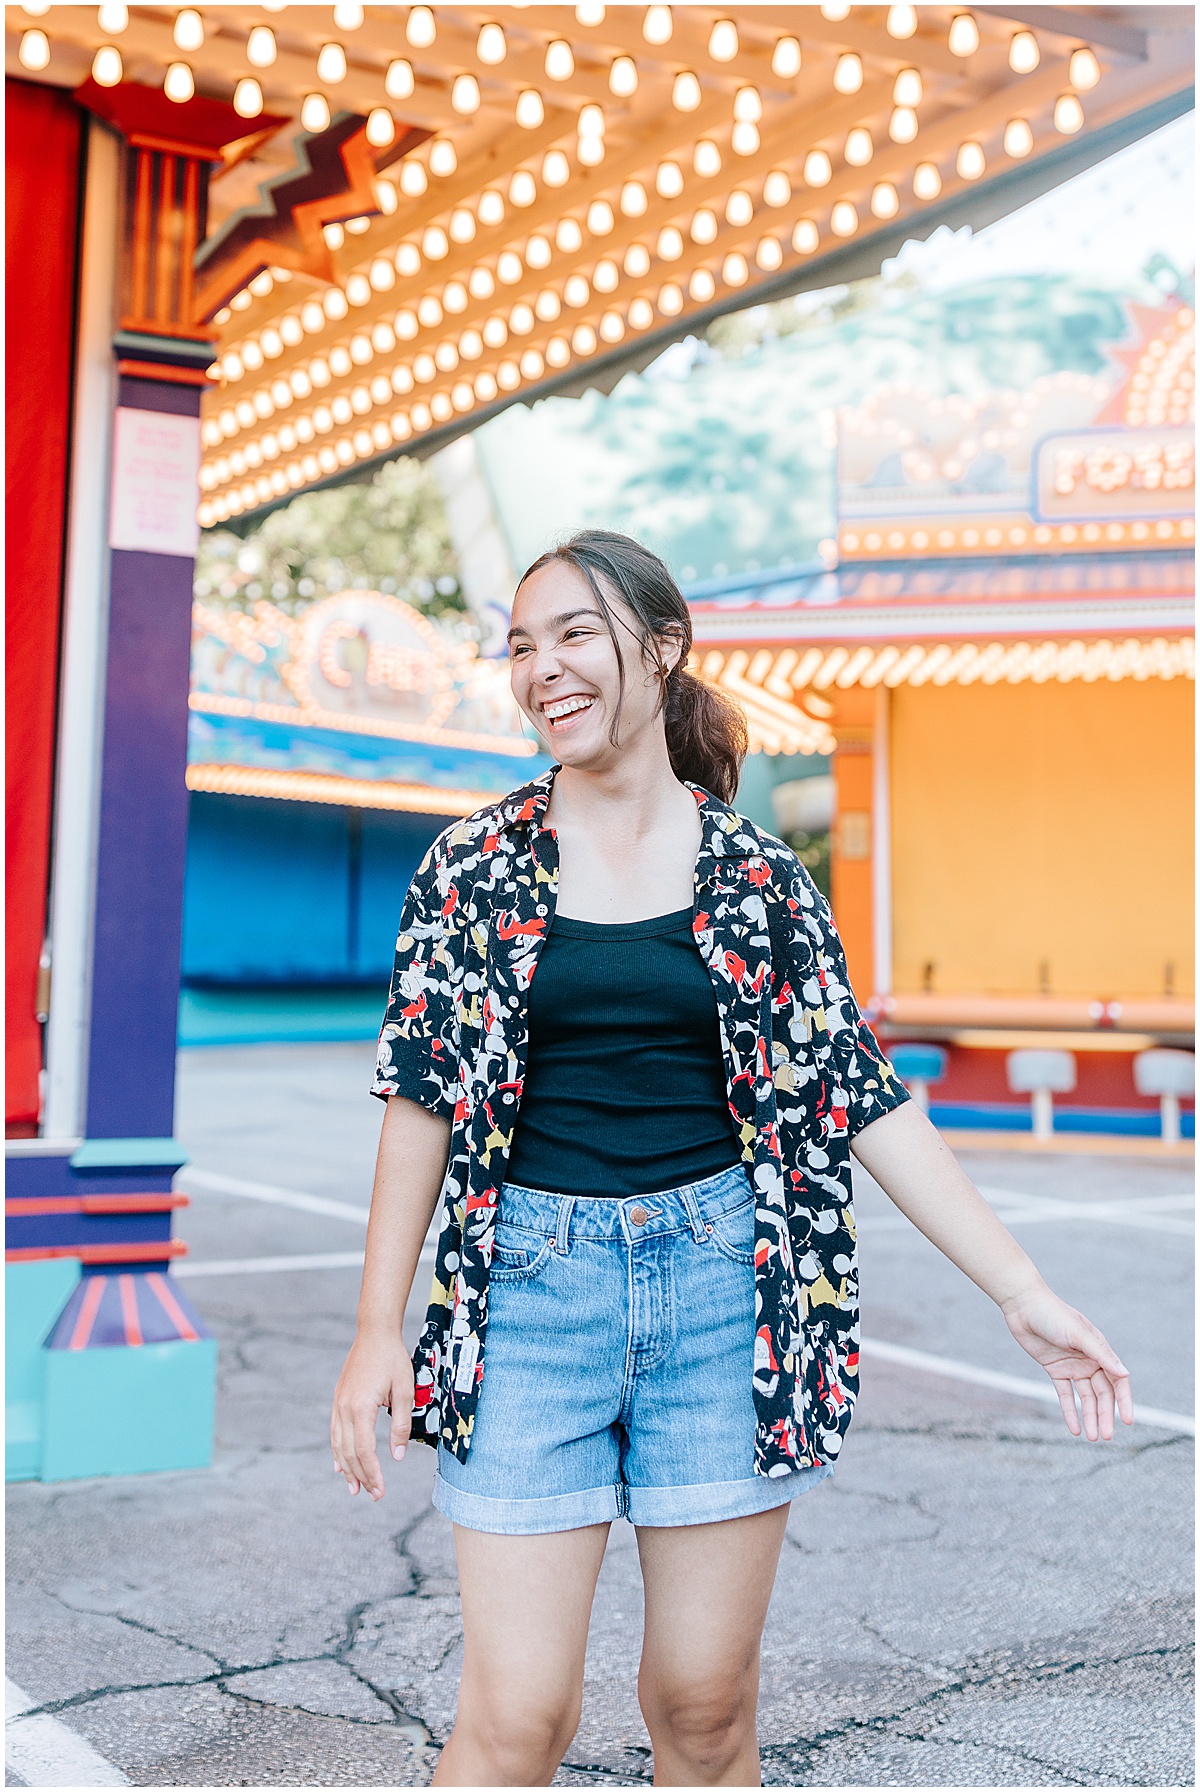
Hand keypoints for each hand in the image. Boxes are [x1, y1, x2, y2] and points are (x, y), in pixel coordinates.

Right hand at [330, 1328, 414, 1500]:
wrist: (375, 1332)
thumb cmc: (393, 1359)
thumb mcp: (406, 1391)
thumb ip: (401, 1425)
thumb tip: (397, 1456)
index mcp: (361, 1407)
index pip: (364, 1450)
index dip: (372, 1473)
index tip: (380, 1490)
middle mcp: (344, 1408)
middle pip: (350, 1452)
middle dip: (361, 1476)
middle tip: (373, 1495)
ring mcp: (338, 1403)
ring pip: (339, 1445)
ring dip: (346, 1469)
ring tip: (354, 1488)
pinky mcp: (338, 1399)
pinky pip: (335, 1432)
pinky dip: (337, 1451)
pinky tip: (339, 1465)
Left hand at [1001, 1282, 1132, 1440]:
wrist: (1023, 1306)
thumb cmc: (1053, 1314)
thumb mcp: (1077, 1334)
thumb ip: (1100, 1354)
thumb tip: (1124, 1373)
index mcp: (1100, 1350)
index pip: (1118, 1380)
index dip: (1123, 1401)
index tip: (1127, 1421)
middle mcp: (1089, 1360)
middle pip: (1102, 1393)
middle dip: (1104, 1415)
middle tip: (1106, 1437)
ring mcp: (1072, 1366)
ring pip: (1085, 1397)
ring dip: (1089, 1417)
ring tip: (1093, 1438)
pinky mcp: (1055, 1369)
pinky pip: (1065, 1394)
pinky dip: (1070, 1411)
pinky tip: (1075, 1428)